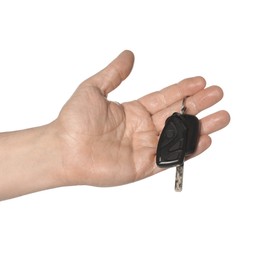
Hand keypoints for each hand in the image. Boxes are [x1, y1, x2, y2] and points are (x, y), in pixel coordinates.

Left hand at [54, 50, 229, 186]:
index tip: (201, 81)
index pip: (164, 98)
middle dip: (198, 105)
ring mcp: (143, 148)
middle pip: (176, 115)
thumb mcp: (94, 89)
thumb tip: (128, 55)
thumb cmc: (74, 120)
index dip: (182, 90)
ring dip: (201, 127)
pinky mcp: (142, 166)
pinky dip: (188, 150)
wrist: (64, 149)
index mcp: (132, 112)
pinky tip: (204, 139)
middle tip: (218, 94)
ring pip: (178, 136)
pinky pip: (170, 157)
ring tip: (222, 117)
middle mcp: (141, 129)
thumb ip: (114, 73)